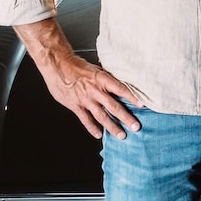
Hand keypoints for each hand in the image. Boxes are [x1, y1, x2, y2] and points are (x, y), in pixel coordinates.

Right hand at [15, 19, 139, 139]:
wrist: (57, 65)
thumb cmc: (77, 66)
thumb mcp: (97, 70)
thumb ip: (107, 80)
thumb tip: (121, 86)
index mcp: (103, 80)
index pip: (122, 90)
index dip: (133, 98)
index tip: (143, 105)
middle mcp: (95, 91)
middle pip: (114, 107)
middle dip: (126, 118)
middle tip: (136, 127)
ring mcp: (85, 100)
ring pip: (102, 116)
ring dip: (112, 126)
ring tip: (121, 135)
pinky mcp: (75, 105)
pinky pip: (85, 119)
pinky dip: (92, 128)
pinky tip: (99, 134)